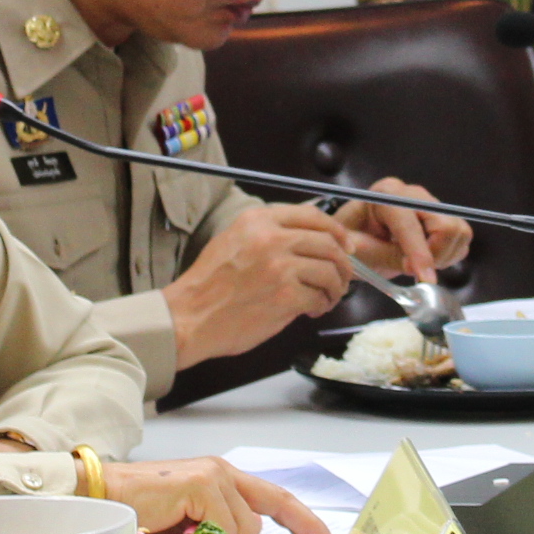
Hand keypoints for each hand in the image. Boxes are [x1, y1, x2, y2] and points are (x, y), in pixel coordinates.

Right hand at [100, 456, 337, 533]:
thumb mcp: (188, 526)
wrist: (100, 499)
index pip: (273, 497)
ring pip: (247, 527)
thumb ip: (218, 532)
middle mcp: (222, 471)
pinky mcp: (202, 484)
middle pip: (277, 502)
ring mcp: (214, 475)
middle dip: (303, 527)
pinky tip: (181, 532)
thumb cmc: (137, 514)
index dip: (304, 519)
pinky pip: (227, 528)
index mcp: (221, 478)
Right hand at [162, 201, 352, 366]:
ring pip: (329, 271)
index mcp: (258, 220)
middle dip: (343, 263)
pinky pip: (319, 297)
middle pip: (328, 243)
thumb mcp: (234, 241)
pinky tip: (312, 310)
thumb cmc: (209, 286)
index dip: (337, 231)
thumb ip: (269, 235)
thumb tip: (310, 241)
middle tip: (344, 277)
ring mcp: (279, 266)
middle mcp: (271, 238)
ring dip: (336, 287)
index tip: (345, 245)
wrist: (189, 317)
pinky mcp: (285, 295)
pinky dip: (321, 305)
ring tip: (327, 298)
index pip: (313, 216)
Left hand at [334, 180, 473, 282]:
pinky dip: (449, 255)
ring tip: (418, 264)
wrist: (356, 235)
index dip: (419, 254)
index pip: (410, 224)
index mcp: (386, 196)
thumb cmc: (352, 239)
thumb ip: (387, 256)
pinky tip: (427, 259)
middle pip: (445, 224)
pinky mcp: (442, 217)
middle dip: (434, 254)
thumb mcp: (359, 251)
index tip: (426, 279)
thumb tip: (417, 269)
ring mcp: (430, 204)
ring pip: (458, 231)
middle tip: (415, 270)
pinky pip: (461, 239)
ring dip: (443, 255)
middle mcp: (412, 194)